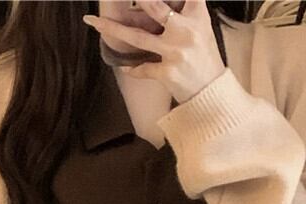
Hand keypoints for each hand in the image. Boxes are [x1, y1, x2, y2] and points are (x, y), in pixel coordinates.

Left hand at [83, 0, 225, 102]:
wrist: (212, 92)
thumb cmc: (205, 59)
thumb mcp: (202, 28)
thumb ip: (187, 11)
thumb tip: (164, 7)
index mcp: (197, 16)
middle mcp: (185, 31)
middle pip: (155, 7)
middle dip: (141, 0)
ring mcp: (175, 52)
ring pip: (138, 37)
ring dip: (113, 28)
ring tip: (93, 21)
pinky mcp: (167, 73)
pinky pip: (143, 69)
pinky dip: (133, 69)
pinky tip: (125, 67)